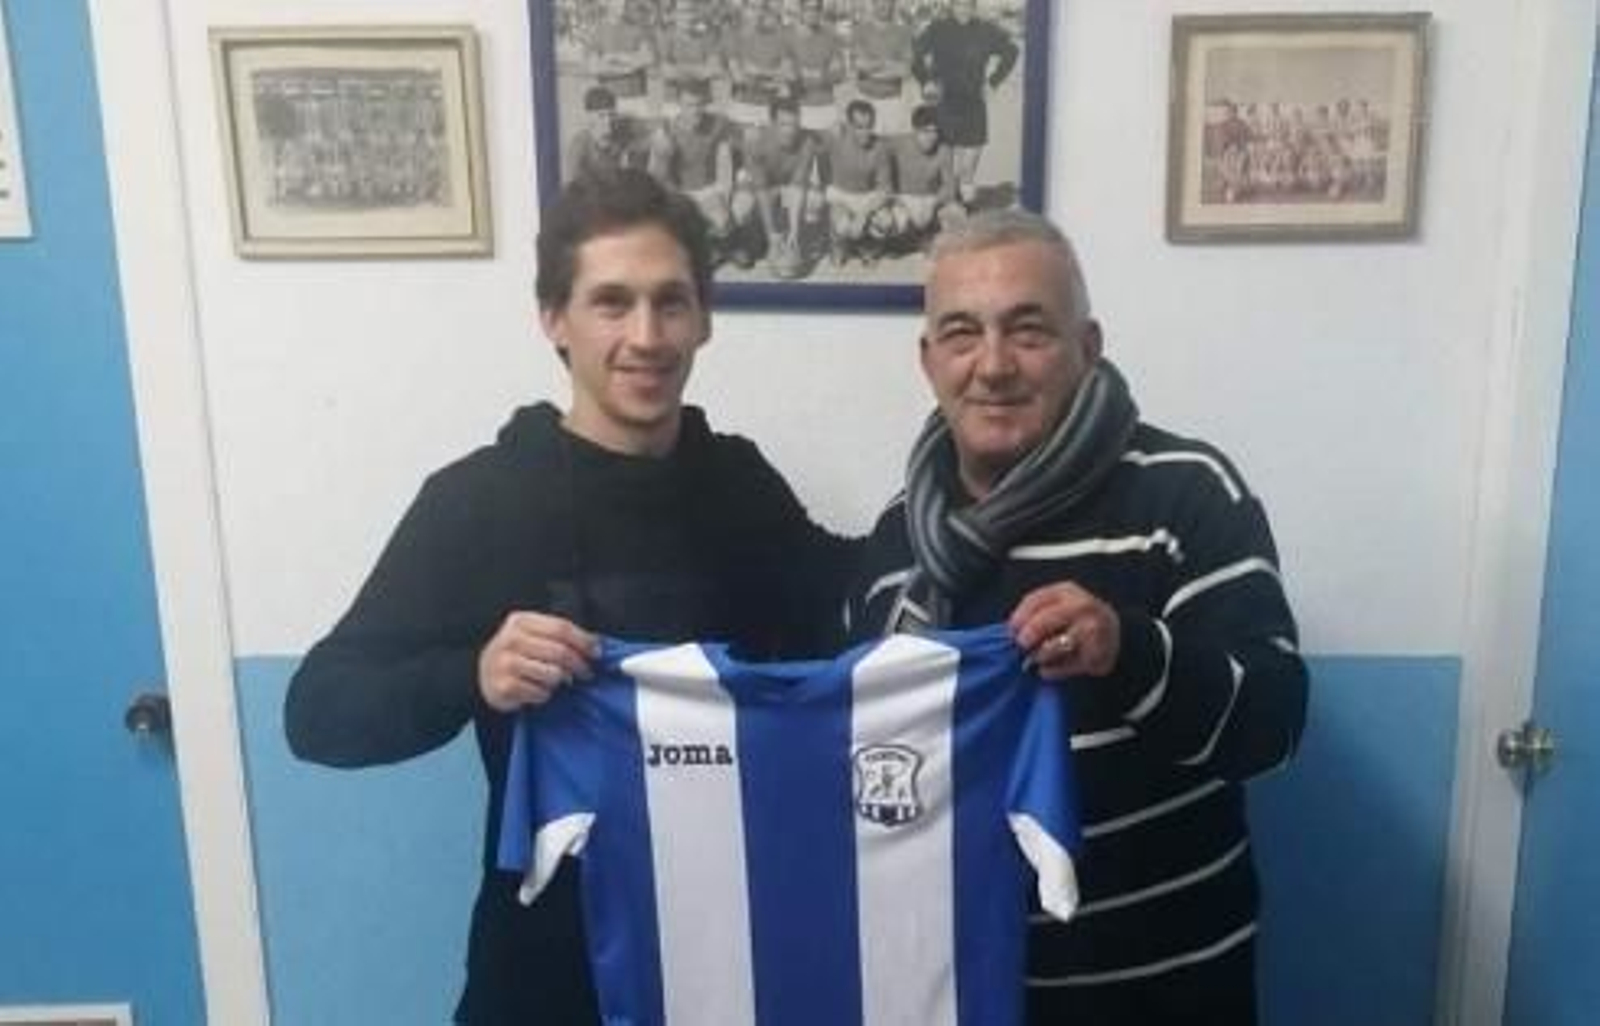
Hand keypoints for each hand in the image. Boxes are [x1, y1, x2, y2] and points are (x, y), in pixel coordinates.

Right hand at [477, 612, 599, 711]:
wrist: (483, 675)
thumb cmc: (516, 653)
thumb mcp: (532, 635)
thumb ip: (559, 636)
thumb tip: (595, 644)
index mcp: (521, 621)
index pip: (561, 628)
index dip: (583, 641)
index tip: (597, 652)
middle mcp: (510, 639)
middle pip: (559, 652)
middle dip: (579, 665)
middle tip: (586, 673)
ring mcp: (505, 663)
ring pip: (553, 674)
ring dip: (561, 681)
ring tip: (558, 681)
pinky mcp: (504, 687)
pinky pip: (540, 692)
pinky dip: (545, 694)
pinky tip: (539, 690)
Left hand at [1009, 582, 1120, 680]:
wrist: (1118, 634)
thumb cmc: (1080, 620)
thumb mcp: (1060, 605)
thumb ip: (1038, 613)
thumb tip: (1011, 631)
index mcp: (1067, 591)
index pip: (1036, 599)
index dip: (1020, 616)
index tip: (1011, 629)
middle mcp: (1082, 607)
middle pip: (1045, 620)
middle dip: (1029, 635)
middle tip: (1022, 645)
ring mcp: (1092, 630)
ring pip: (1055, 645)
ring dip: (1041, 655)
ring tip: (1037, 659)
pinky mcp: (1097, 654)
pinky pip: (1067, 666)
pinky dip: (1053, 671)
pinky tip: (1047, 671)